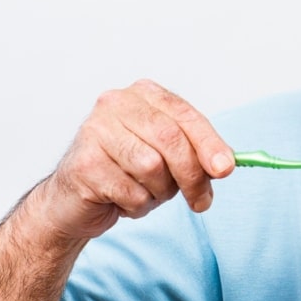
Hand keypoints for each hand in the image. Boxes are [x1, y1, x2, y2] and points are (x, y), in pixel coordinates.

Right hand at [35, 79, 234, 240]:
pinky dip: (137, 206)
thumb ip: (195, 154)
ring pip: (152, 167)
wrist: (73, 200)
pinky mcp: (83, 163)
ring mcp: (95, 131)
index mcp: (143, 95)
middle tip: (201, 201)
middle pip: (171, 140)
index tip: (226, 168)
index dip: (209, 143)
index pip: (185, 114)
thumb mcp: (167, 158)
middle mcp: (116, 104)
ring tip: (146, 194)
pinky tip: (122, 201)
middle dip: (193, 175)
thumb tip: (225, 164)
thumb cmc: (125, 173)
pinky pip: (131, 192)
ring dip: (159, 193)